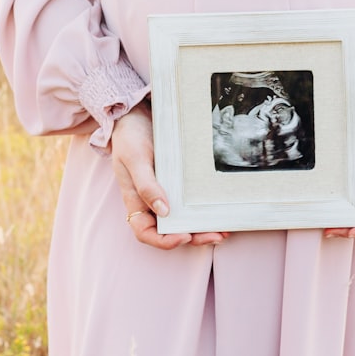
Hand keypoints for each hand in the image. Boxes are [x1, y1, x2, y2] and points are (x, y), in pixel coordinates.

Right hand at [111, 103, 227, 249]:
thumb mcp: (134, 159)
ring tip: (224, 229)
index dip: (164, 241)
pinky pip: (192, 201)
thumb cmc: (129, 137)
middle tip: (216, 235)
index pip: (146, 232)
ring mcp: (167, 192)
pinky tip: (221, 210)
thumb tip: (165, 211)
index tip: (184, 236)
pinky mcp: (180, 183)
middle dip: (194, 237)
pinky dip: (205, 209)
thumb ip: (146, 185)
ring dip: (203, 227)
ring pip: (184, 219)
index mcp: (136, 201)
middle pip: (171, 230)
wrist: (136, 114)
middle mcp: (152, 202)